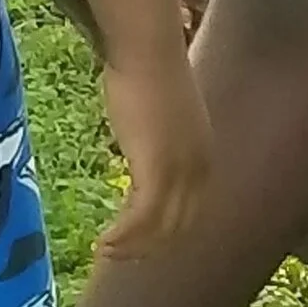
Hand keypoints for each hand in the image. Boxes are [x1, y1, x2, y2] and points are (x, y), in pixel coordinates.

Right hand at [96, 49, 213, 259]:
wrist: (147, 52)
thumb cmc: (148, 72)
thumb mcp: (162, 116)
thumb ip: (159, 138)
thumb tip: (144, 146)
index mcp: (204, 155)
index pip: (192, 209)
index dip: (167, 231)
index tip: (140, 241)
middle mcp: (200, 167)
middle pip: (180, 225)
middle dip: (150, 246)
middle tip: (119, 255)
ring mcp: (181, 170)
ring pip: (161, 228)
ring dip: (133, 246)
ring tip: (107, 252)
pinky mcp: (157, 169)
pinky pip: (141, 218)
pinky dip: (123, 236)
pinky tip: (103, 242)